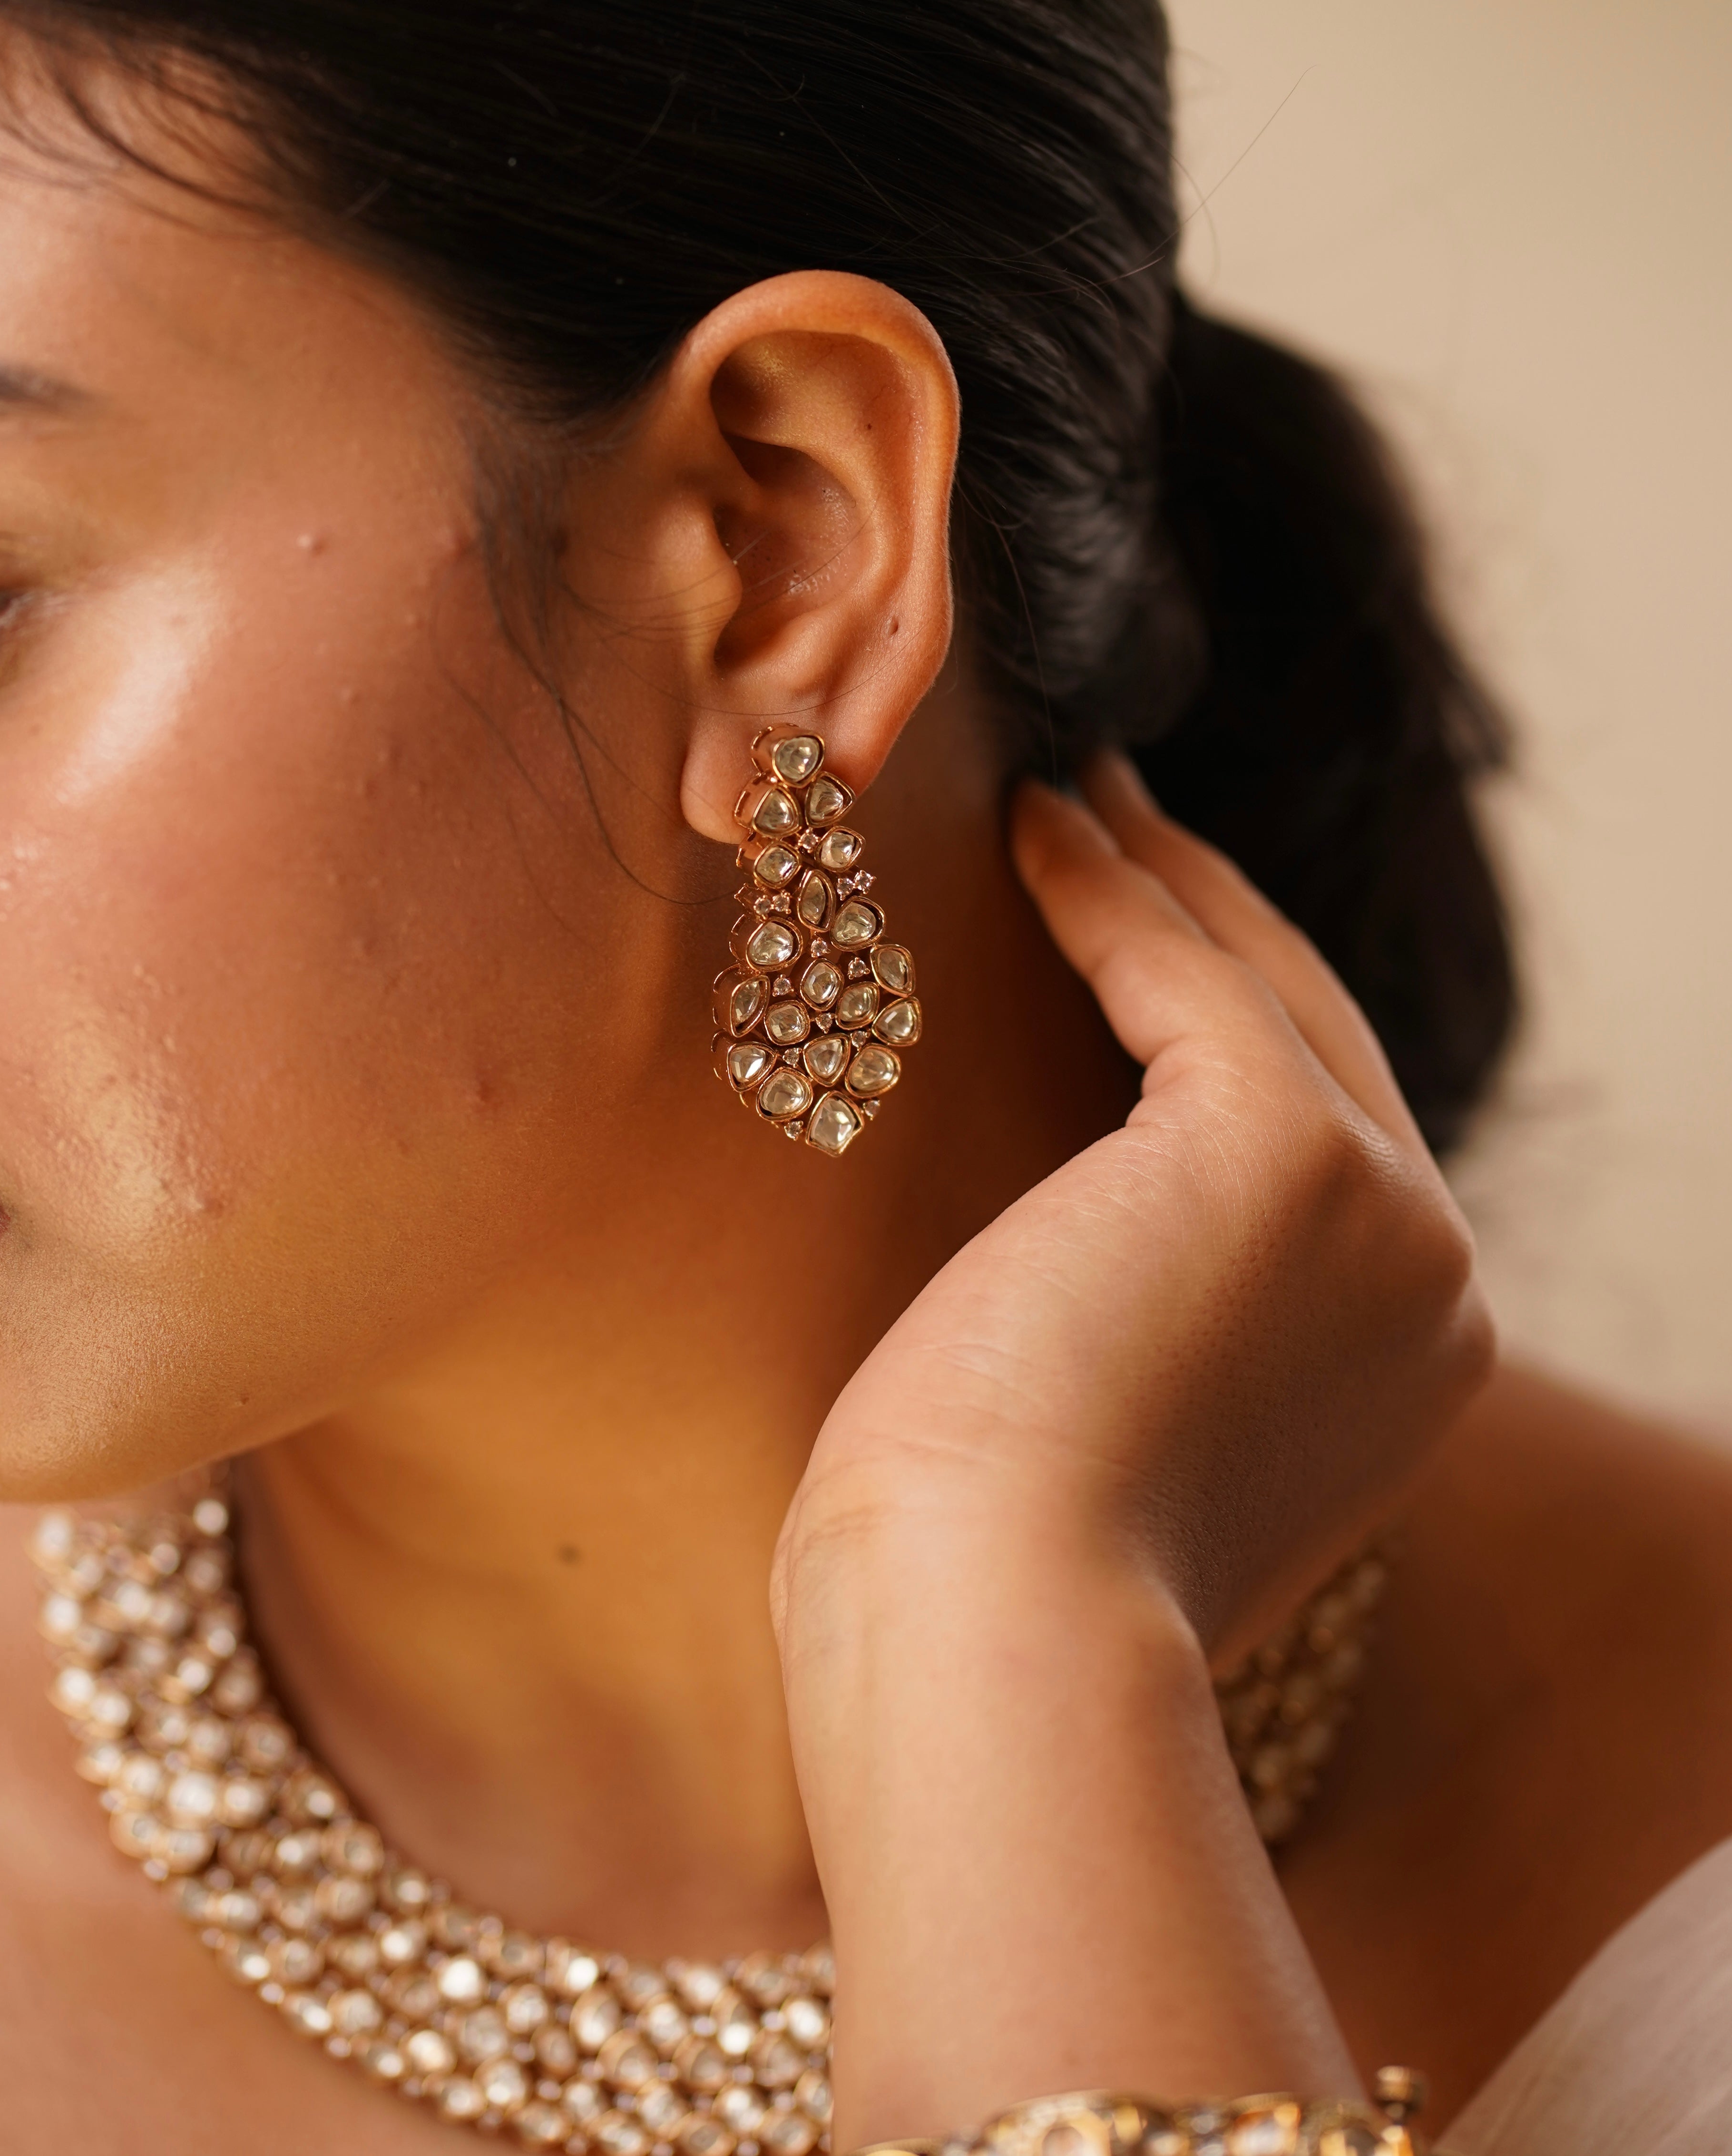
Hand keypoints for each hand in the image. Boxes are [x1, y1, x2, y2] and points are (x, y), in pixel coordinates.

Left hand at [770, 753, 1491, 2141]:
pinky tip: (1038, 828)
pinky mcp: (1289, 1151)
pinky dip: (1108, 891)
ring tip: (1076, 792)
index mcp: (1406, 1357)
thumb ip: (1171, 1316)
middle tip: (1119, 814)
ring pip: (1260, 992)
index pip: (1325, 1134)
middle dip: (1209, 918)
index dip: (1234, 1013)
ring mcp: (1384, 1210)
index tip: (1145, 927)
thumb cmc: (1002, 1563)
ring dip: (1164, 875)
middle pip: (1313, 1041)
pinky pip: (1186, 978)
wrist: (994, 1634)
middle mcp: (1431, 1280)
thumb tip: (1082, 1241)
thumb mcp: (1130, 1420)